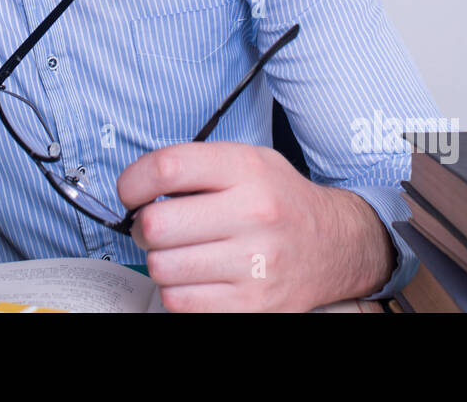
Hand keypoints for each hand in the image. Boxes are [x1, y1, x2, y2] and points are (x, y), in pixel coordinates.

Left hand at [117, 142, 394, 311]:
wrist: (336, 245)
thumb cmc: (280, 200)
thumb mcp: (249, 161)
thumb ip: (196, 164)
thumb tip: (138, 187)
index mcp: (247, 170)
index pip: (167, 168)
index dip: (133, 182)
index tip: (131, 192)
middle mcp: (253, 214)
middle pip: (156, 225)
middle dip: (143, 227)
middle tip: (153, 227)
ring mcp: (254, 265)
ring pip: (162, 267)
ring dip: (161, 261)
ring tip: (180, 252)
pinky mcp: (251, 306)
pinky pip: (180, 302)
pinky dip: (178, 291)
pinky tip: (196, 276)